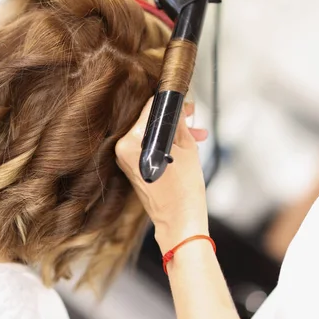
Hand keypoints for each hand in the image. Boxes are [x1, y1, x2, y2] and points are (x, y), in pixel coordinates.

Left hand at [115, 98, 209, 251]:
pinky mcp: (130, 166)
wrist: (179, 220)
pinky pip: (147, 146)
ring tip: (196, 133)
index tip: (181, 97)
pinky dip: (163, 143)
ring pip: (149, 133)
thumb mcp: (186, 147)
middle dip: (171, 116)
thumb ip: (177, 121)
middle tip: (191, 114)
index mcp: (131, 141)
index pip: (148, 107)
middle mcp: (122, 149)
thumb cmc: (184, 187)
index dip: (168, 99)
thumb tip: (176, 104)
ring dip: (170, 131)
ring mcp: (124, 159)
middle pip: (147, 120)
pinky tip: (184, 144)